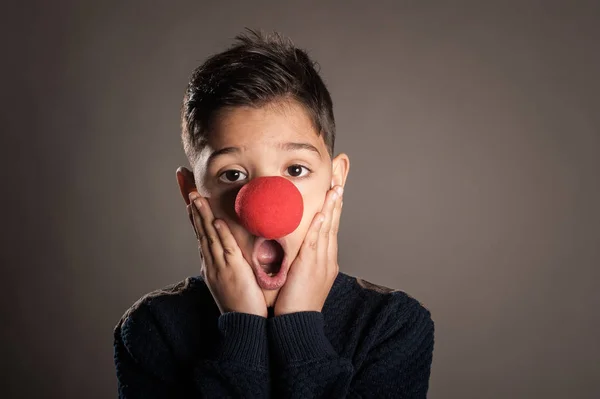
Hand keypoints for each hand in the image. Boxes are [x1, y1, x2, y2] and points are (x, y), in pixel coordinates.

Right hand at [189, 192, 267, 317]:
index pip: (200, 232)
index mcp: (210, 262)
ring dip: (202, 215)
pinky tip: (217, 221)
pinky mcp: (232, 271)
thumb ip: (228, 261)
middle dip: (192, 206)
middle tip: (185, 185)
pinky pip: (226, 250)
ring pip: (209, 235)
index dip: (194, 213)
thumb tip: (230, 248)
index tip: (189, 195)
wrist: (243, 324)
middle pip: (199, 228)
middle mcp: (211, 261)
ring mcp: (219, 266)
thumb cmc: (241, 302)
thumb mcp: (230, 278)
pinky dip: (221, 235)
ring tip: (195, 196)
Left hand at [273, 185, 343, 315]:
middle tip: (340, 181)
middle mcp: (327, 258)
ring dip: (332, 208)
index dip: (333, 208)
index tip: (335, 190)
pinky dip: (320, 227)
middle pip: (333, 224)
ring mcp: (321, 262)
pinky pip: (316, 243)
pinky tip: (323, 214)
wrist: (298, 323)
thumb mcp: (303, 276)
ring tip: (335, 189)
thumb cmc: (297, 303)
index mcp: (325, 260)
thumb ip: (304, 259)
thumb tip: (299, 247)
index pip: (330, 228)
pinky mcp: (311, 267)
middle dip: (337, 202)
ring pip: (328, 230)